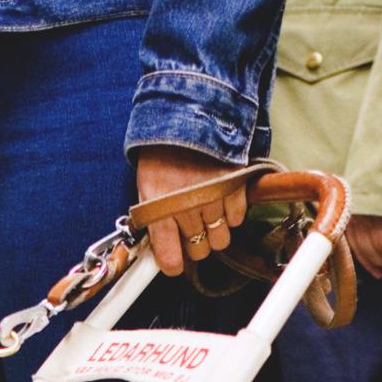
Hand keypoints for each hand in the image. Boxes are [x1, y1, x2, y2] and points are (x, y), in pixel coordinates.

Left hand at [133, 149, 248, 276]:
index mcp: (159, 206)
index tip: (174, 264)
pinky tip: (220, 200)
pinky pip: (236, 219)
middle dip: (194, 244)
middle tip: (190, 229)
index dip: (172, 264)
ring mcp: (213, 197)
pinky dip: (230, 213)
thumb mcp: (145, 186)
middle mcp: (186, 206)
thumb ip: (151, 219)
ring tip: (206, 213)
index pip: (168, 254)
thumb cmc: (162, 155)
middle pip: (198, 251)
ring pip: (220, 239)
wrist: (188, 117)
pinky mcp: (234, 187)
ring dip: (214, 231)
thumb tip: (159, 249)